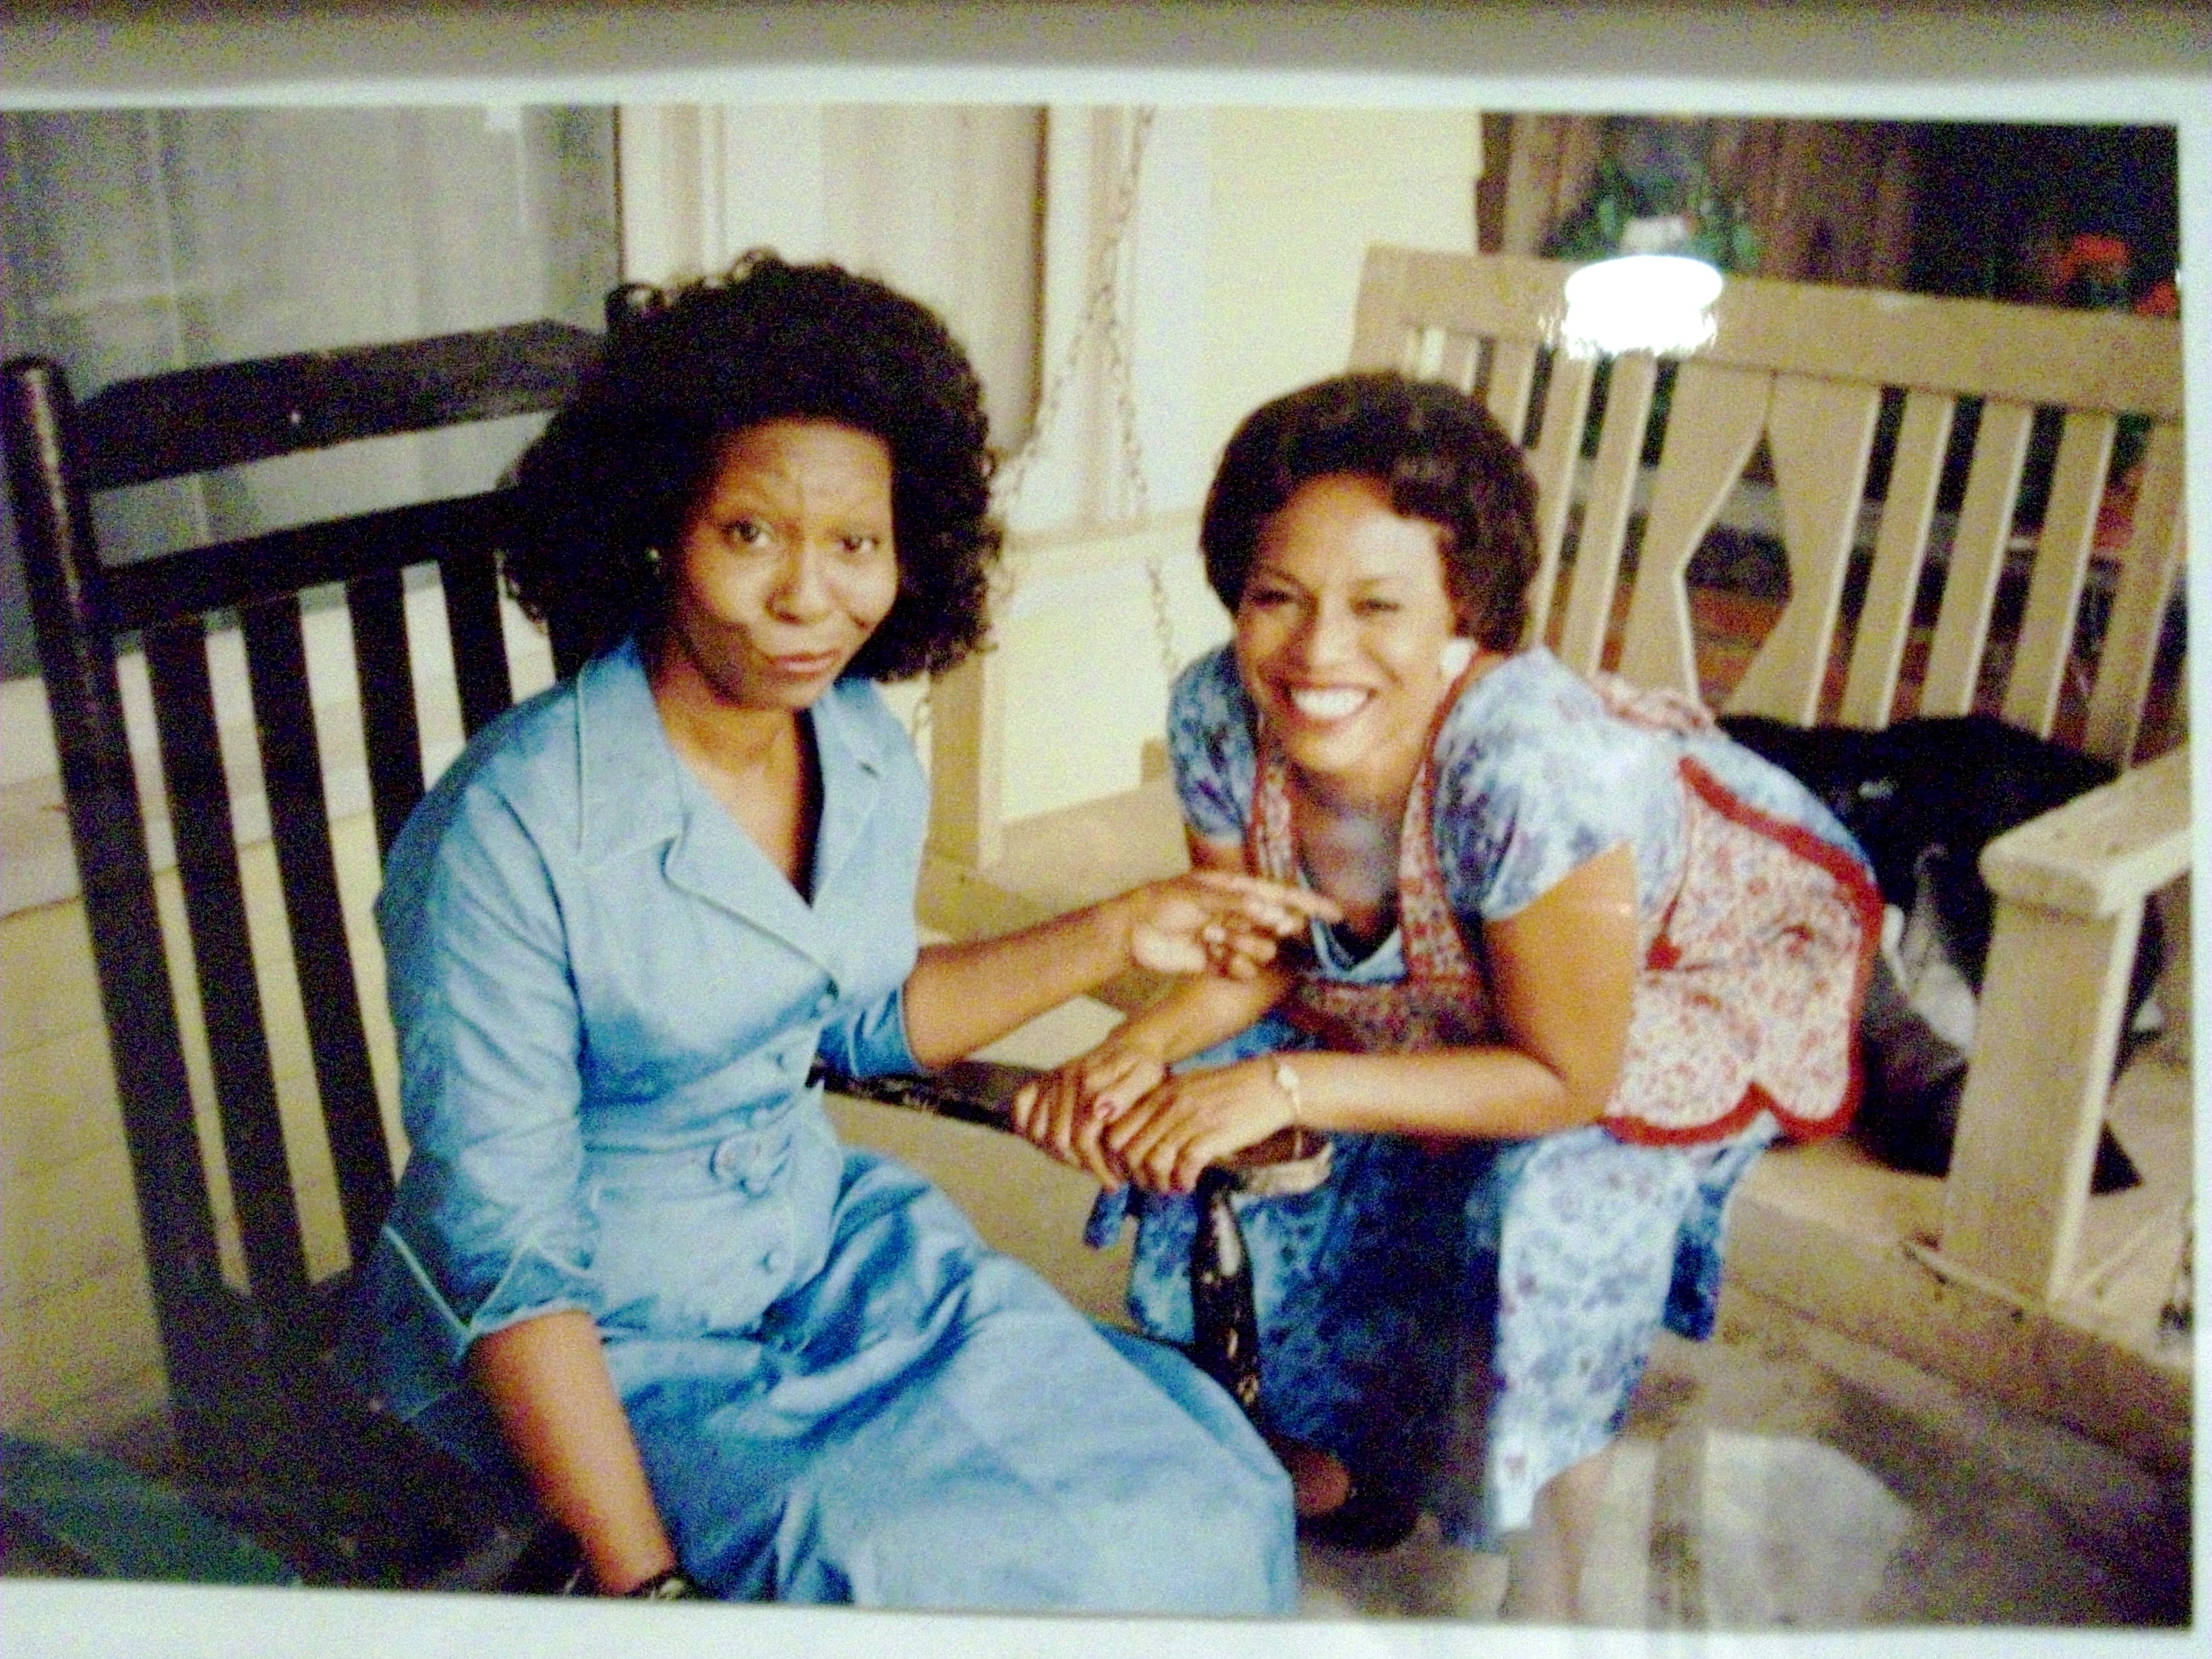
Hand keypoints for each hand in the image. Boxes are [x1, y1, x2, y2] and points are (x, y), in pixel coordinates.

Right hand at [1010, 1034, 1168, 1186]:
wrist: (1132, 1045)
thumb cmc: (1143, 1067)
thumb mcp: (1146, 1077)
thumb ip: (1124, 1092)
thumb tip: (1098, 1111)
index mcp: (1089, 1080)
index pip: (1083, 1138)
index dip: (1097, 1165)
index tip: (1115, 1181)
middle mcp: (1064, 1077)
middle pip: (1058, 1141)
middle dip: (1081, 1164)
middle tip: (1102, 1174)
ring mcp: (1050, 1079)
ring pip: (1038, 1132)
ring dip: (1058, 1153)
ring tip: (1084, 1161)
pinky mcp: (1040, 1081)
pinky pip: (1020, 1107)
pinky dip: (1029, 1128)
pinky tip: (1052, 1142)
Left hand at [1103, 1058, 1297, 1194]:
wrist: (1269, 1084)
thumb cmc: (1230, 1090)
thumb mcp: (1188, 1088)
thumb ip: (1162, 1107)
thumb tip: (1143, 1138)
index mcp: (1159, 1093)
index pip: (1117, 1131)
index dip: (1118, 1159)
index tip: (1132, 1171)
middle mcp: (1169, 1105)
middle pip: (1130, 1151)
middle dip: (1136, 1176)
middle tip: (1152, 1184)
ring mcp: (1189, 1119)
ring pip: (1153, 1162)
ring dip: (1158, 1182)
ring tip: (1171, 1186)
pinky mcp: (1211, 1135)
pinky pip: (1183, 1166)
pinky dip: (1181, 1182)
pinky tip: (1188, 1184)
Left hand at [1120, 871, 1338, 978]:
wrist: (1132, 932)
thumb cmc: (1163, 902)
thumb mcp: (1199, 895)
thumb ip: (1237, 903)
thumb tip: (1275, 912)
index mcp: (1238, 890)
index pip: (1283, 896)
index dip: (1310, 905)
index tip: (1337, 915)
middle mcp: (1240, 914)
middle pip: (1275, 927)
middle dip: (1267, 930)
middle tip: (1236, 927)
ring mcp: (1231, 939)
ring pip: (1262, 951)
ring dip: (1242, 947)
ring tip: (1212, 938)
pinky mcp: (1219, 963)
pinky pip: (1243, 971)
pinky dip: (1231, 965)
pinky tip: (1209, 955)